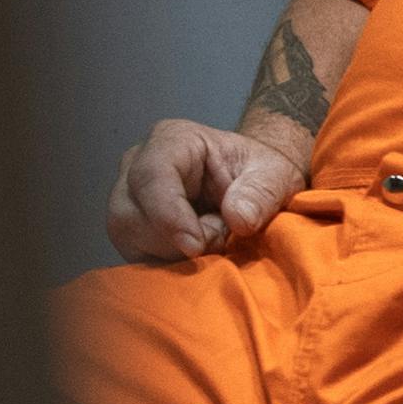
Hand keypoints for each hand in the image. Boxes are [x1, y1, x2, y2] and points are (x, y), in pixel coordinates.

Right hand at [110, 116, 304, 261]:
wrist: (252, 183)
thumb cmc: (260, 173)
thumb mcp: (275, 175)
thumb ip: (261, 193)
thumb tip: (238, 219)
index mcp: (173, 140)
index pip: (152, 174)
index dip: (168, 215)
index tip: (195, 245)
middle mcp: (139, 165)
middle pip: (128, 212)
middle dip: (172, 240)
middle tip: (218, 238)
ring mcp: (129, 197)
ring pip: (127, 236)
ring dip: (171, 253)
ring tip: (211, 239)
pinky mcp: (132, 228)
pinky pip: (135, 254)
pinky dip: (167, 262)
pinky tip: (196, 252)